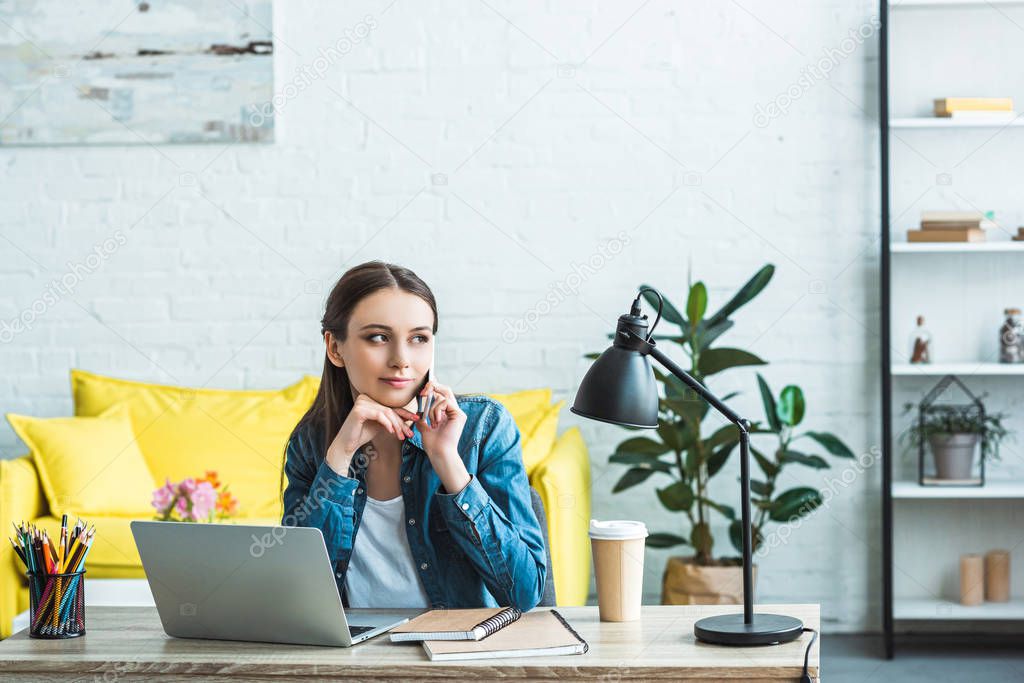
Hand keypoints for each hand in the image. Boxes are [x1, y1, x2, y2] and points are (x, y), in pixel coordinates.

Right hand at [326, 393, 414, 473]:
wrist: (347, 444)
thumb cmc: (362, 434)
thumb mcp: (380, 425)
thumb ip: (391, 419)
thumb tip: (409, 417)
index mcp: (370, 399)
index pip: (390, 407)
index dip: (405, 413)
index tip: (416, 419)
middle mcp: (365, 397)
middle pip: (390, 410)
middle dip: (402, 423)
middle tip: (409, 433)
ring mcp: (362, 402)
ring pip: (387, 413)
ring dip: (397, 425)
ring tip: (401, 436)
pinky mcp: (359, 410)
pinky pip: (379, 415)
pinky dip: (387, 424)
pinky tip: (391, 432)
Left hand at [394, 378, 469, 493]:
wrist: (439, 453)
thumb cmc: (433, 444)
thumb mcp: (424, 427)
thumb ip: (423, 417)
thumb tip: (418, 409)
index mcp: (447, 414)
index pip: (442, 395)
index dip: (433, 389)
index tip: (421, 392)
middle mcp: (454, 411)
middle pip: (446, 390)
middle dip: (433, 386)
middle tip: (423, 392)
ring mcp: (458, 413)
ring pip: (442, 398)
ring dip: (432, 409)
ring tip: (432, 423)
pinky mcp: (460, 415)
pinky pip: (445, 403)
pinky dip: (437, 411)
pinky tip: (437, 422)